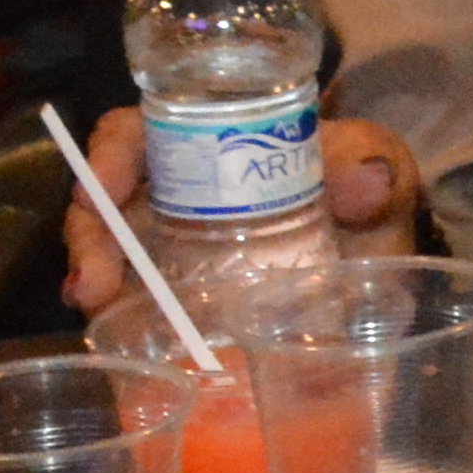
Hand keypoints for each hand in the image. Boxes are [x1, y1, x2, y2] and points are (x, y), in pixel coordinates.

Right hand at [56, 105, 427, 315]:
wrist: (381, 276)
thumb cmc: (367, 205)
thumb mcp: (378, 179)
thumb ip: (376, 171)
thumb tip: (368, 184)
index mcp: (213, 147)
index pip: (141, 134)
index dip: (111, 153)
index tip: (106, 187)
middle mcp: (176, 195)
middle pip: (106, 199)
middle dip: (90, 233)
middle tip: (94, 279)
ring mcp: (168, 250)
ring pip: (108, 252)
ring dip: (94, 275)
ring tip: (96, 305)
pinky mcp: (172, 303)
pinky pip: (128, 307)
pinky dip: (116, 319)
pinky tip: (111, 338)